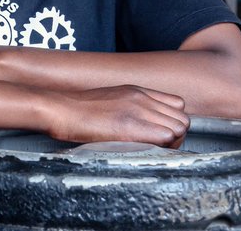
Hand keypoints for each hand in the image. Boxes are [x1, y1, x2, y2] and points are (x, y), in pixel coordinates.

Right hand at [48, 84, 188, 146]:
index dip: (173, 122)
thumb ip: (129, 108)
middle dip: (177, 136)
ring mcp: (138, 110)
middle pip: (183, 119)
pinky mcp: (132, 126)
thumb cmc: (77, 110)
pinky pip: (166, 137)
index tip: (162, 134)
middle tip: (159, 147)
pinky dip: (163, 147)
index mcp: (136, 90)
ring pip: (179, 129)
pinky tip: (145, 150)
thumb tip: (140, 127)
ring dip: (172, 143)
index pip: (177, 104)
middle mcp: (142, 98)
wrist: (58, 109)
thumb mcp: (109, 100)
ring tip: (152, 150)